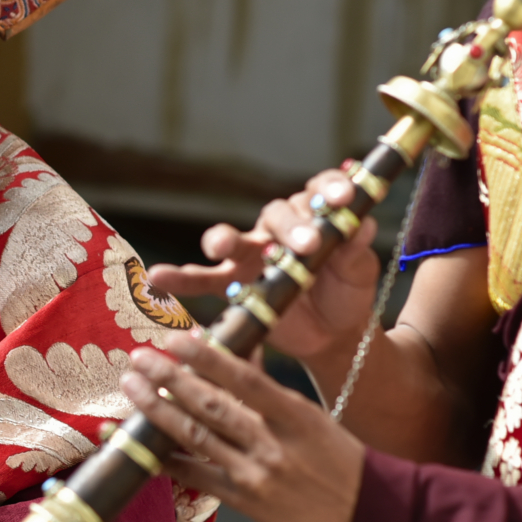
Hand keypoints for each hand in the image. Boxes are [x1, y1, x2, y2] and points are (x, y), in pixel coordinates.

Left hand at [119, 331, 364, 521]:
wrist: (369, 519)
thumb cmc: (342, 462)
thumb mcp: (313, 418)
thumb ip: (271, 392)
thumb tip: (238, 355)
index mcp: (295, 415)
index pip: (244, 378)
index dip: (206, 358)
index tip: (175, 339)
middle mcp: (272, 445)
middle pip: (210, 406)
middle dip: (168, 379)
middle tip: (138, 359)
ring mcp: (255, 476)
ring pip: (196, 438)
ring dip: (158, 412)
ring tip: (133, 390)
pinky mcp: (245, 504)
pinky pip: (198, 478)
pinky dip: (168, 460)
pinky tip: (143, 446)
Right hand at [145, 170, 378, 359]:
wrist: (333, 333)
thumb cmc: (347, 292)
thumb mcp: (359, 272)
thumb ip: (356, 249)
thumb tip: (363, 223)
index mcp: (315, 216)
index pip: (319, 190)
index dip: (329, 188)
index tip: (343, 198)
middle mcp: (279, 227)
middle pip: (278, 213)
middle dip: (291, 227)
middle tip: (308, 246)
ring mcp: (253, 254)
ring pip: (233, 237)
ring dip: (223, 238)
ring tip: (220, 245)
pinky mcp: (234, 283)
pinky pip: (203, 278)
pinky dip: (180, 277)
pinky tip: (158, 277)